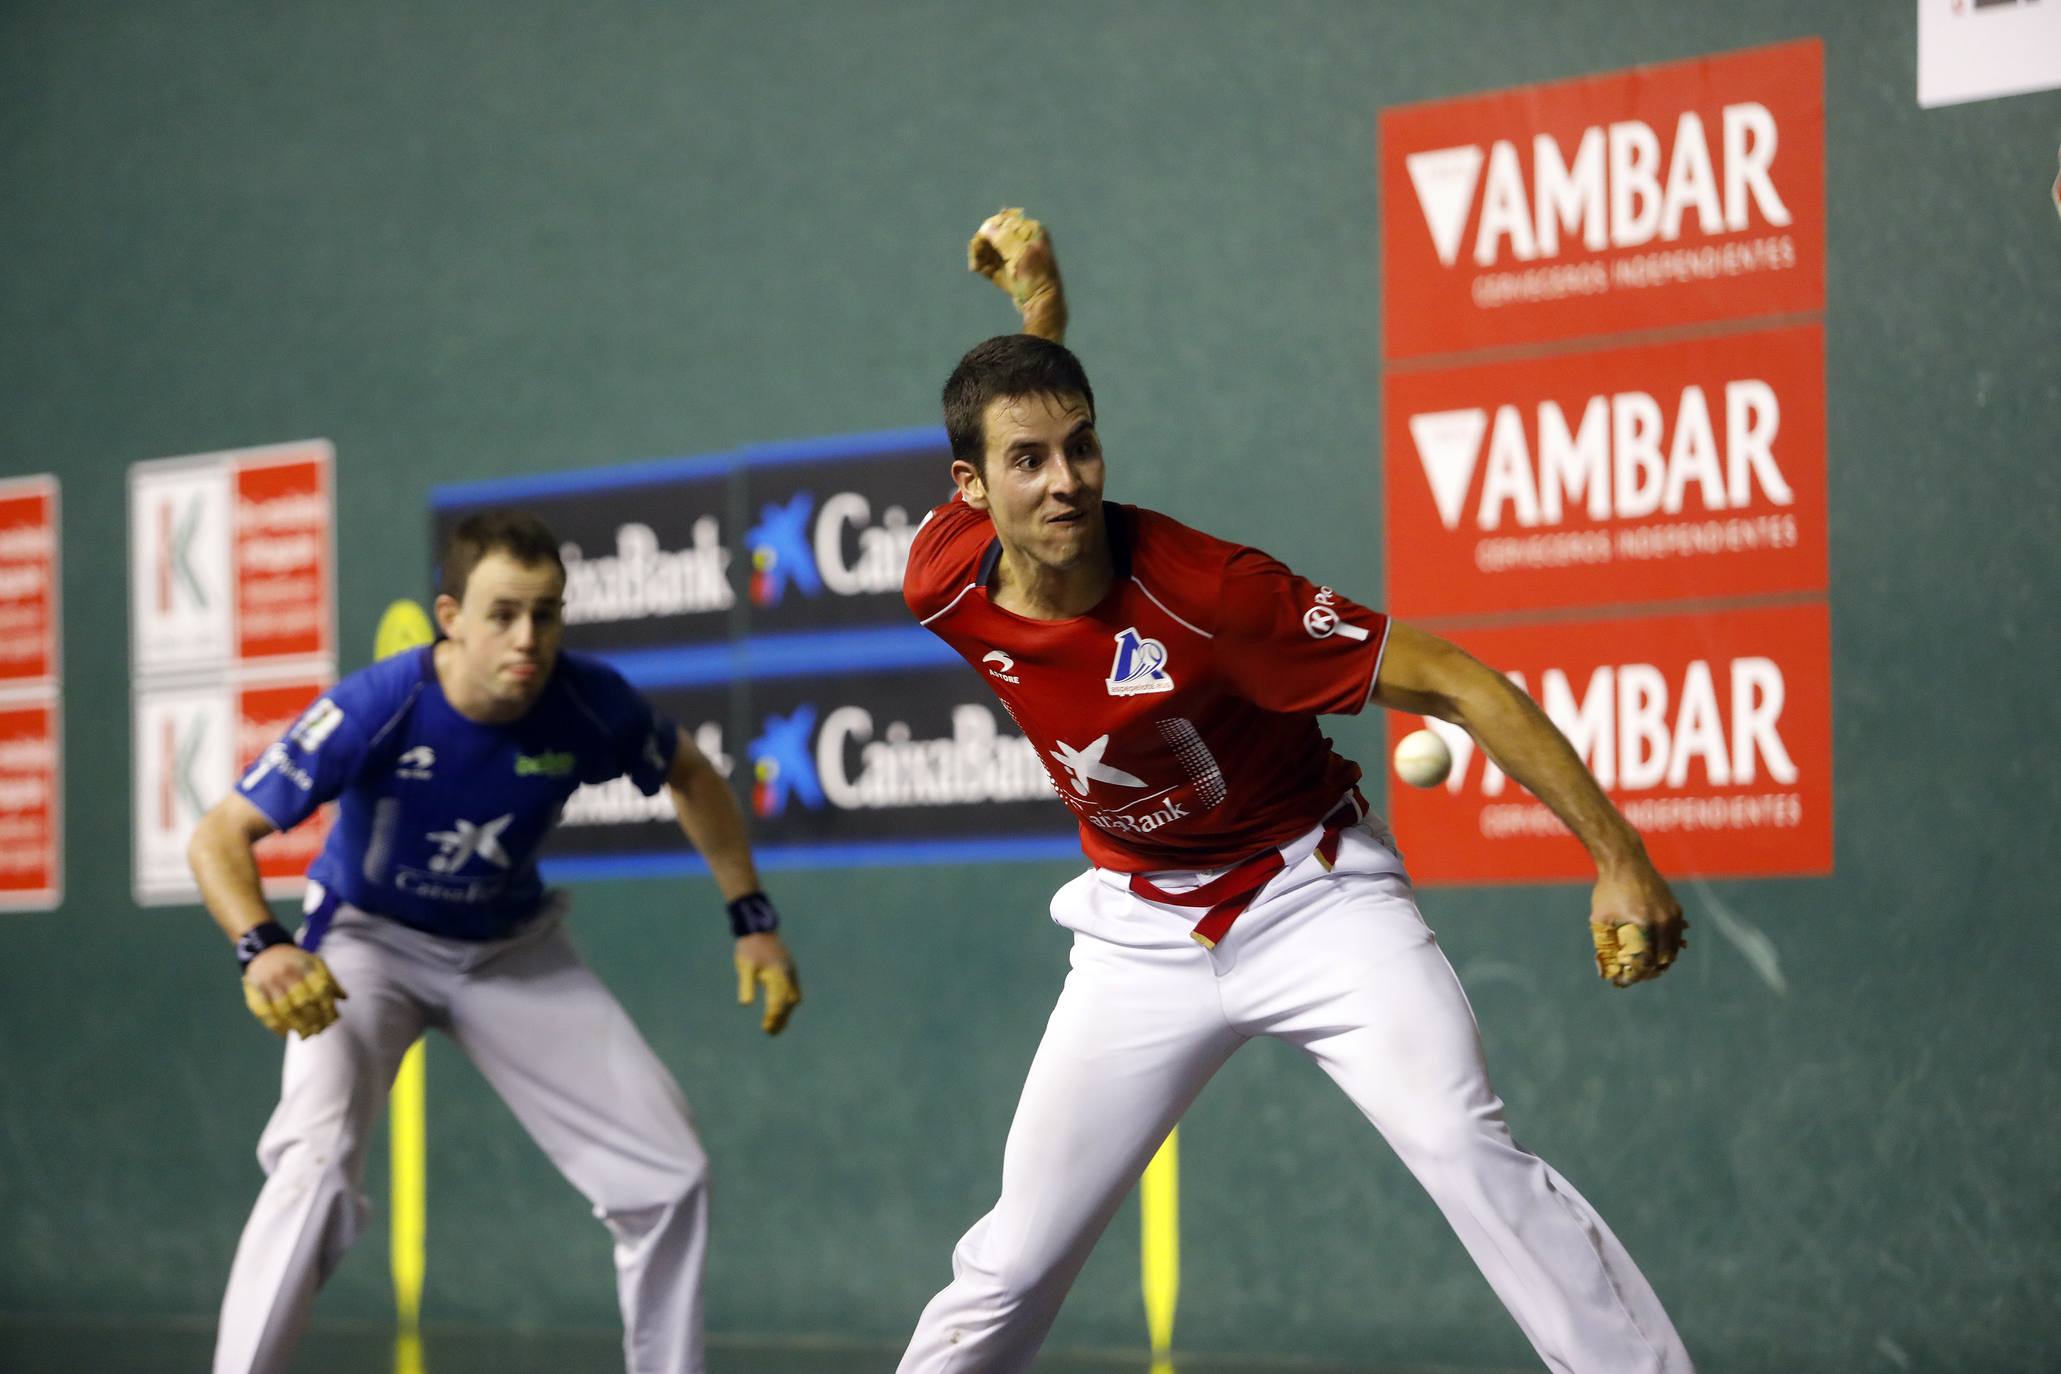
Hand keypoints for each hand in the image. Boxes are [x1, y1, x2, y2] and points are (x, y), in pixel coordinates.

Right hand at [242, 945, 346, 1037]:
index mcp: (306, 966)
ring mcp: (270, 983)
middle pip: (303, 1002)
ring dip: (297, 1026)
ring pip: (285, 1010)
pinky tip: (285, 1033)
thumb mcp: (315, 963)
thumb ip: (330, 980)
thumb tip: (344, 998)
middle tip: (319, 1031)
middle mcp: (288, 973)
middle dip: (314, 1020)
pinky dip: (276, 1026)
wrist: (264, 950)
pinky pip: (265, 1012)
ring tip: (305, 1035)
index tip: (332, 1020)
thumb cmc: (295, 961)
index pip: (321, 990)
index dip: (328, 1008)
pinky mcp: (255, 991)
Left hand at [734, 932, 800, 1034]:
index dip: (772, 1017)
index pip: (777, 1002)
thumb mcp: (745, 966)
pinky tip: (782, 1007)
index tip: (765, 1028)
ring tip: (777, 1025)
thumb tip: (745, 1004)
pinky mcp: (790, 969)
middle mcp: (787, 974)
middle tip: (771, 1032)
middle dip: (781, 1019)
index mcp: (777, 975)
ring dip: (787, 1012)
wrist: (759, 928)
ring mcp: (791, 971)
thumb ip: (746, 985)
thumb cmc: (749, 948)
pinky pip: (794, 990)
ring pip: (794, 997)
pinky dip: (789, 1002)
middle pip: (788, 1003)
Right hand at [968, 207, 1066, 339]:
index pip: (1003, 220)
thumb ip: (1002, 238)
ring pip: (989, 249)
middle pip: (993, 234)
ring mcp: (1014, 255)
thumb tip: (986, 227)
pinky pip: (990, 263)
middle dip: (982, 245)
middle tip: (975, 257)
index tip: (981, 240)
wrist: (1041, 304)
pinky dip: (983, 266)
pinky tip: (980, 270)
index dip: (989, 229)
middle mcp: (1022, 240)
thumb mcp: (1019, 254)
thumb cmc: (1035, 277)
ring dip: (980, 256)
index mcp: (1031, 230)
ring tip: (976, 266)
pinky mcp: (1008, 270)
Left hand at [1588, 855, 1687, 986]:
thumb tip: (1603, 969)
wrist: (1625, 860)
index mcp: (1644, 925)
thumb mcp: (1600, 918)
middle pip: (1663, 959)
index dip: (1633, 977)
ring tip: (1645, 967)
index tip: (1621, 981)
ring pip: (1673, 948)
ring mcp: (1672, 914)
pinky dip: (1668, 944)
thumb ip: (1603, 944)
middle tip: (1634, 976)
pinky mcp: (1675, 908)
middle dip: (1649, 972)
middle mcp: (1662, 921)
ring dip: (1660, 960)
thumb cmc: (1608, 889)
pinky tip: (1658, 949)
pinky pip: (1676, 933)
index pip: (1645, 962)